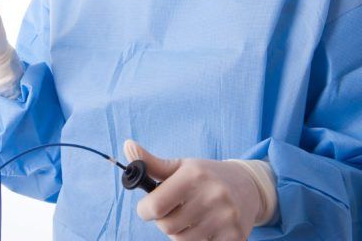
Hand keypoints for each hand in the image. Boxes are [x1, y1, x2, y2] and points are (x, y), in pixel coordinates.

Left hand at [124, 140, 261, 240]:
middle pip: (167, 227)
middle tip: (174, 211)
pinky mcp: (235, 237)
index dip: (145, 210)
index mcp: (193, 176)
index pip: (155, 206)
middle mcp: (212, 197)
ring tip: (190, 219)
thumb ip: (152, 163)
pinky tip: (205, 227)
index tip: (148, 208)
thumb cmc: (206, 175)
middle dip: (164, 221)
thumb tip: (128, 146)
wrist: (248, 186)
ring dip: (180, 233)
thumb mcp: (181, 166)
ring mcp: (226, 219)